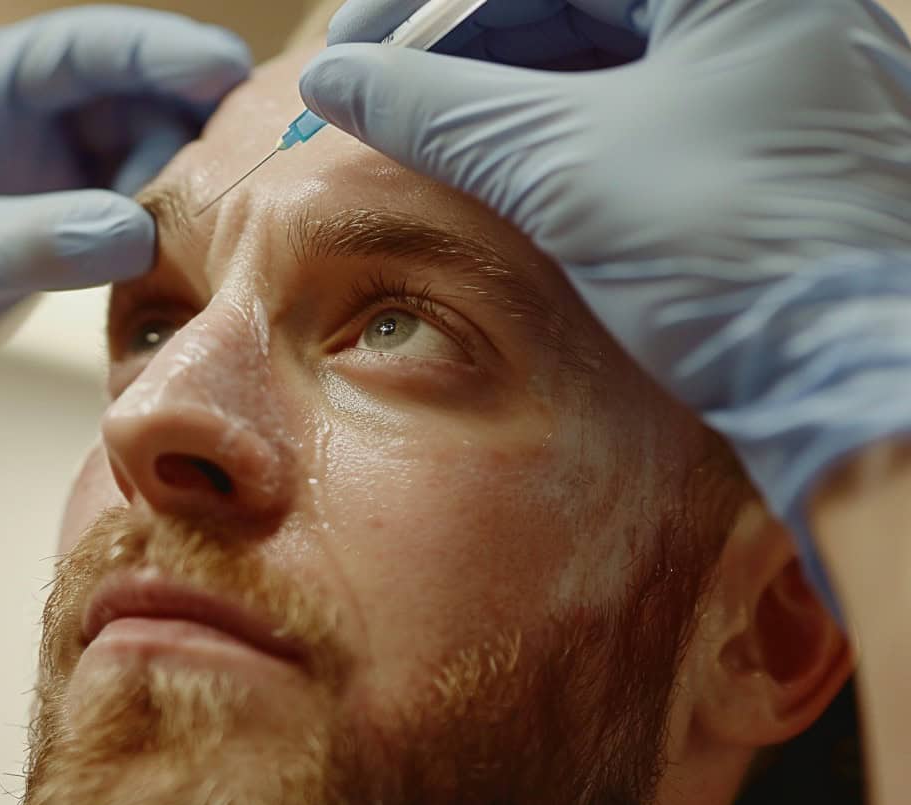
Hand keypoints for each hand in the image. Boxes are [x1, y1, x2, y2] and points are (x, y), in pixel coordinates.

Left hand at [0, 6, 250, 372]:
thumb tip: (141, 233)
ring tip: (193, 229)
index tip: (225, 69)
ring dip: (171, 185)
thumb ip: (38, 241)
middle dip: (179, 126)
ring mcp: (37, 167)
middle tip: (235, 167)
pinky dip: (154, 225)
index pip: (79, 50)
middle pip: (123, 96)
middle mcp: (13, 114)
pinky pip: (125, 207)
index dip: (158, 52)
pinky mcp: (54, 219)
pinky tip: (176, 253)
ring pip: (135, 153)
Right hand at [299, 0, 910, 612]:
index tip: (352, 44)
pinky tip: (492, 147)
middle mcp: (755, 6)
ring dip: (499, 78)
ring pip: (601, 40)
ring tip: (420, 122)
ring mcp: (764, 64)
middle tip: (375, 85)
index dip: (429, 3)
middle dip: (460, 36)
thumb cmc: (735, 251)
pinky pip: (634, 93)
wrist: (860, 379)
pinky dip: (553, 115)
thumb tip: (334, 79)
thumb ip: (440, 110)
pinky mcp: (758, 129)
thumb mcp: (564, 168)